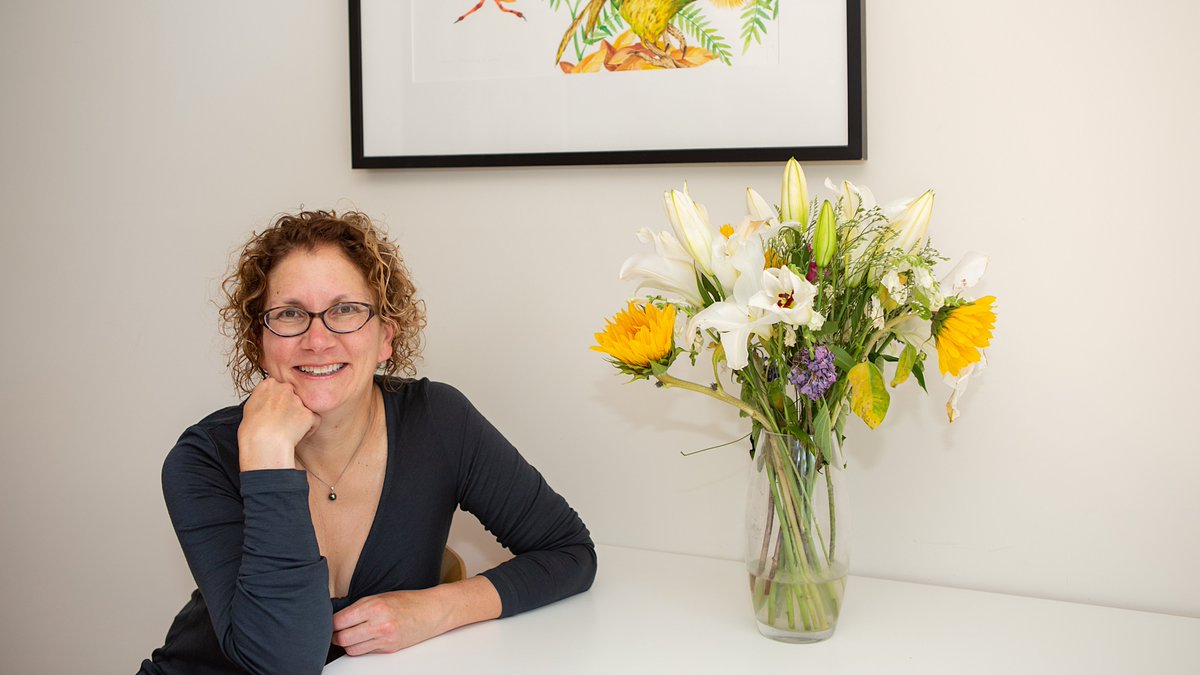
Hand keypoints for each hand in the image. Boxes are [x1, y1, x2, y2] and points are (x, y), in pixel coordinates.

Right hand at [237, 376, 319, 469]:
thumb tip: (268, 402)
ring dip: (299, 418)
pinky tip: (298, 435)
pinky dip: (309, 428)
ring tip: (288, 431)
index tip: (275, 411)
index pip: (279, 387)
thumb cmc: (252, 430)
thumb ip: (263, 398)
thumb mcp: (249, 407)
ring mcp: (298, 400)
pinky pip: (314, 420)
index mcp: (268, 385)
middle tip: (283, 422)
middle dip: (290, 407)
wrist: (263, 442)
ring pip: (304, 408)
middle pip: (293, 396)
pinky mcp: (308, 413)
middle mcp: (285, 389)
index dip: (278, 401)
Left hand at [331, 588, 447, 654]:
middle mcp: (379, 624)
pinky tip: (364, 638)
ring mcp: (384, 639)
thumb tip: (338, 619)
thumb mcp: (380, 596)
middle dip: (336, 636)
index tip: (330, 622)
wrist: (431, 611)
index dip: (331, 623)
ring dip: (347, 644)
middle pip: (343, 638)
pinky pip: (366, 652)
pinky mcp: (388, 649)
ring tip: (349, 635)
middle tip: (335, 631)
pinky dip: (361, 647)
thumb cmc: (407, 601)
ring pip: (352, 649)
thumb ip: (359, 608)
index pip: (340, 621)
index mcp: (374, 607)